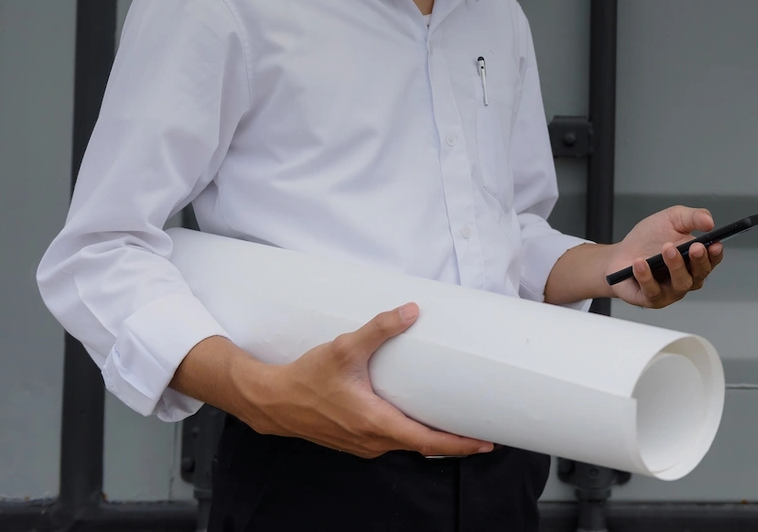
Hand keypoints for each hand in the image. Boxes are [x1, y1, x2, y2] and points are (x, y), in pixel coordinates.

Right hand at [229, 303, 491, 458]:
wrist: (271, 400)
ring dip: (433, 439)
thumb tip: (411, 311)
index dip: (459, 444)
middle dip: (454, 442)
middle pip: (423, 446)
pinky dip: (413, 435)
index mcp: (377, 424)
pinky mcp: (355, 439)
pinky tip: (421, 421)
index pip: (428, 442)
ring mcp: (364, 443)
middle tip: (484, 432)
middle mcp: (373, 440)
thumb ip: (379, 328)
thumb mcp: (345, 349)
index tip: (485, 443)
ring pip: (407, 445)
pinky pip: (392, 441)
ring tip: (459, 426)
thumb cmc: (306, 378)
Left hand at [607, 205, 724, 309]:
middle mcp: (687, 277)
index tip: (714, 244)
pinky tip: (641, 263)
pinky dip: (647, 277)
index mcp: (695, 259)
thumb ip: (693, 217)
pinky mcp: (652, 298)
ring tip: (666, 250)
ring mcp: (671, 290)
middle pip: (700, 274)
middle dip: (699, 260)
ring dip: (675, 267)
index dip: (715, 254)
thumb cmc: (648, 239)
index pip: (712, 260)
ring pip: (680, 284)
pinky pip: (653, 291)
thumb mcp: (672, 219)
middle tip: (693, 246)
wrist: (621, 254)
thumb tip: (710, 221)